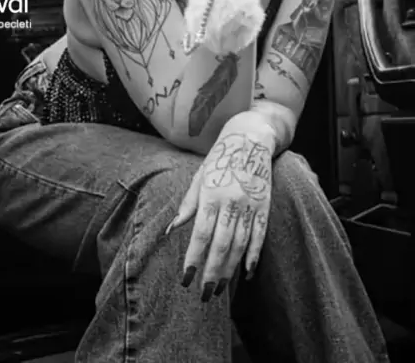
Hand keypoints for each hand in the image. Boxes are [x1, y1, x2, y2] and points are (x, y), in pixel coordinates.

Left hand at [166, 115, 273, 301]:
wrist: (250, 140)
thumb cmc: (219, 159)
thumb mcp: (199, 177)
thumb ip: (187, 205)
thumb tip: (171, 229)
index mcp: (211, 195)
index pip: (201, 233)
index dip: (193, 257)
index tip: (186, 279)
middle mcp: (231, 202)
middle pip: (221, 244)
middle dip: (211, 272)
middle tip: (204, 294)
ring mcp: (250, 206)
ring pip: (240, 245)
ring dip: (229, 270)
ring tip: (219, 288)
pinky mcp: (264, 207)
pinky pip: (260, 237)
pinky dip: (254, 257)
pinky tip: (247, 273)